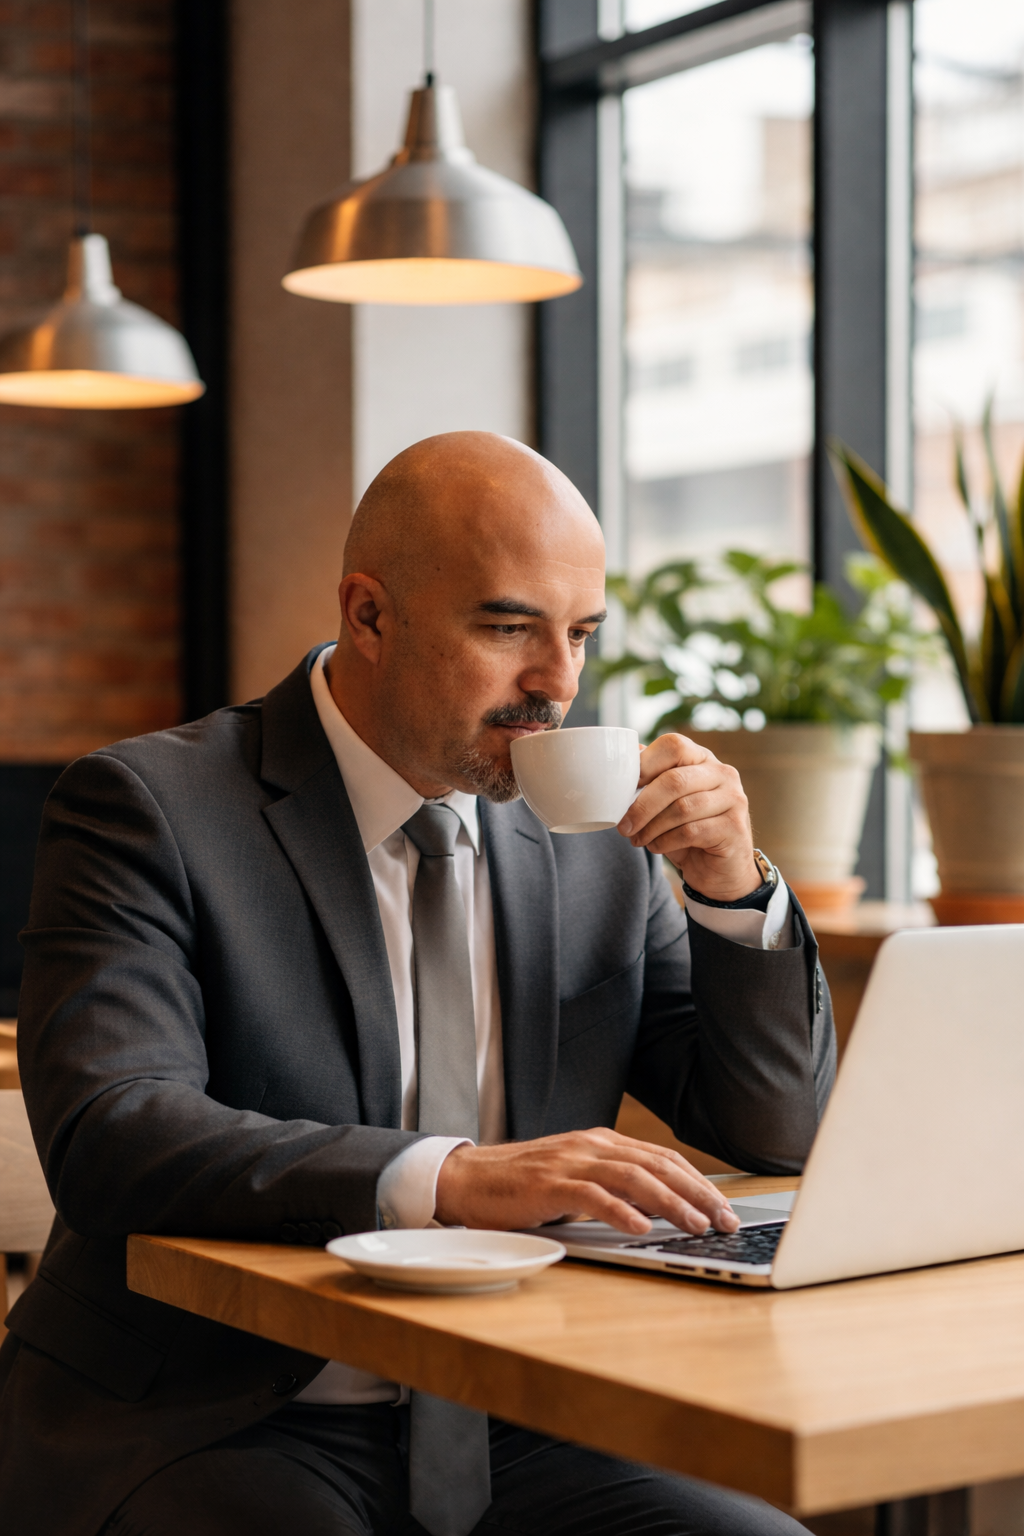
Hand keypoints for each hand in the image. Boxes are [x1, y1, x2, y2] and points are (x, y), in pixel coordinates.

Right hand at [433, 1127, 739, 1234]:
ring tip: (696, 1225)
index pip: (662, 1158)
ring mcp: (570, 1162)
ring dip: (670, 1203)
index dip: (698, 1181)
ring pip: (633, 1178)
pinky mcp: (548, 1184)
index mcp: (601, 1142)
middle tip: (726, 1220)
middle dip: (697, 1192)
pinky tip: (641, 1228)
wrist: (468, 1179)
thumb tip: (659, 1210)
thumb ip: (612, 1187)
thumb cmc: (522, 1186)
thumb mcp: (576, 1180)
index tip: (724, 1207)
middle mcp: (591, 1146)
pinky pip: (591, 1196)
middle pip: (657, 1165)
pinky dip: (620, 1212)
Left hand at [617, 733, 759, 900]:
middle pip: (675, 780)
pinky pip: (691, 832)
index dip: (644, 764)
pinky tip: (656, 847)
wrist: (720, 870)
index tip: (621, 788)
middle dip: (642, 805)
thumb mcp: (666, 803)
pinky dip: (665, 841)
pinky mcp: (735, 827)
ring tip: (637, 839)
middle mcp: (723, 773)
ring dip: (651, 827)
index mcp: (703, 759)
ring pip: (682, 808)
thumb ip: (650, 780)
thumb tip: (621, 762)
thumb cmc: (688, 831)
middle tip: (623, 825)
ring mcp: (734, 799)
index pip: (674, 746)